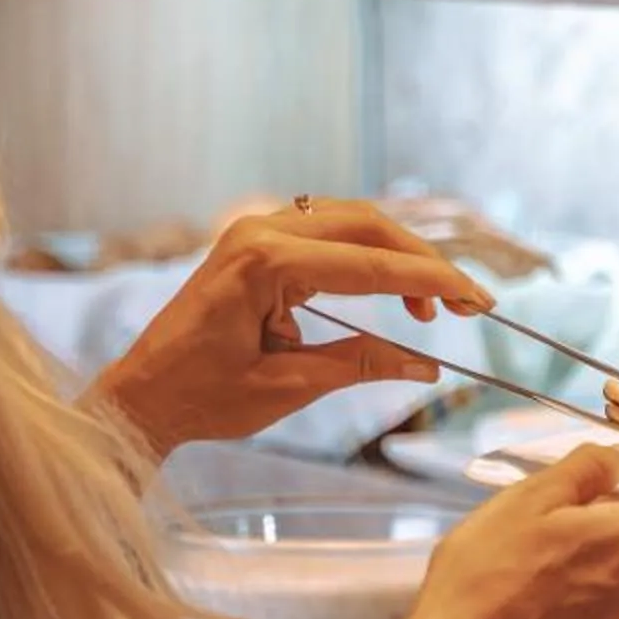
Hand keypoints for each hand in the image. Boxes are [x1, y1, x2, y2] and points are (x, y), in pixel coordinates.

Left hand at [91, 198, 486, 452]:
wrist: (140, 394)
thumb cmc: (200, 396)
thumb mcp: (288, 386)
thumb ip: (361, 365)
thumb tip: (428, 367)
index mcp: (266, 263)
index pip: (372, 265)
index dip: (433, 282)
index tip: (478, 301)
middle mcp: (260, 231)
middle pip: (368, 225)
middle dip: (424, 262)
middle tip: (465, 304)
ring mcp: (255, 230)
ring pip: (351, 221)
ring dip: (397, 255)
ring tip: (428, 307)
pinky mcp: (255, 241)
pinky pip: (326, 231)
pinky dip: (366, 254)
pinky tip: (387, 286)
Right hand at [366, 447, 618, 618]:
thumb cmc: (487, 576)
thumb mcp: (530, 497)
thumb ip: (587, 471)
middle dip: (612, 519)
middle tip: (554, 508)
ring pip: (612, 568)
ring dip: (580, 553)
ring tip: (518, 551)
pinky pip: (587, 599)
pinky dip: (562, 586)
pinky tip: (517, 584)